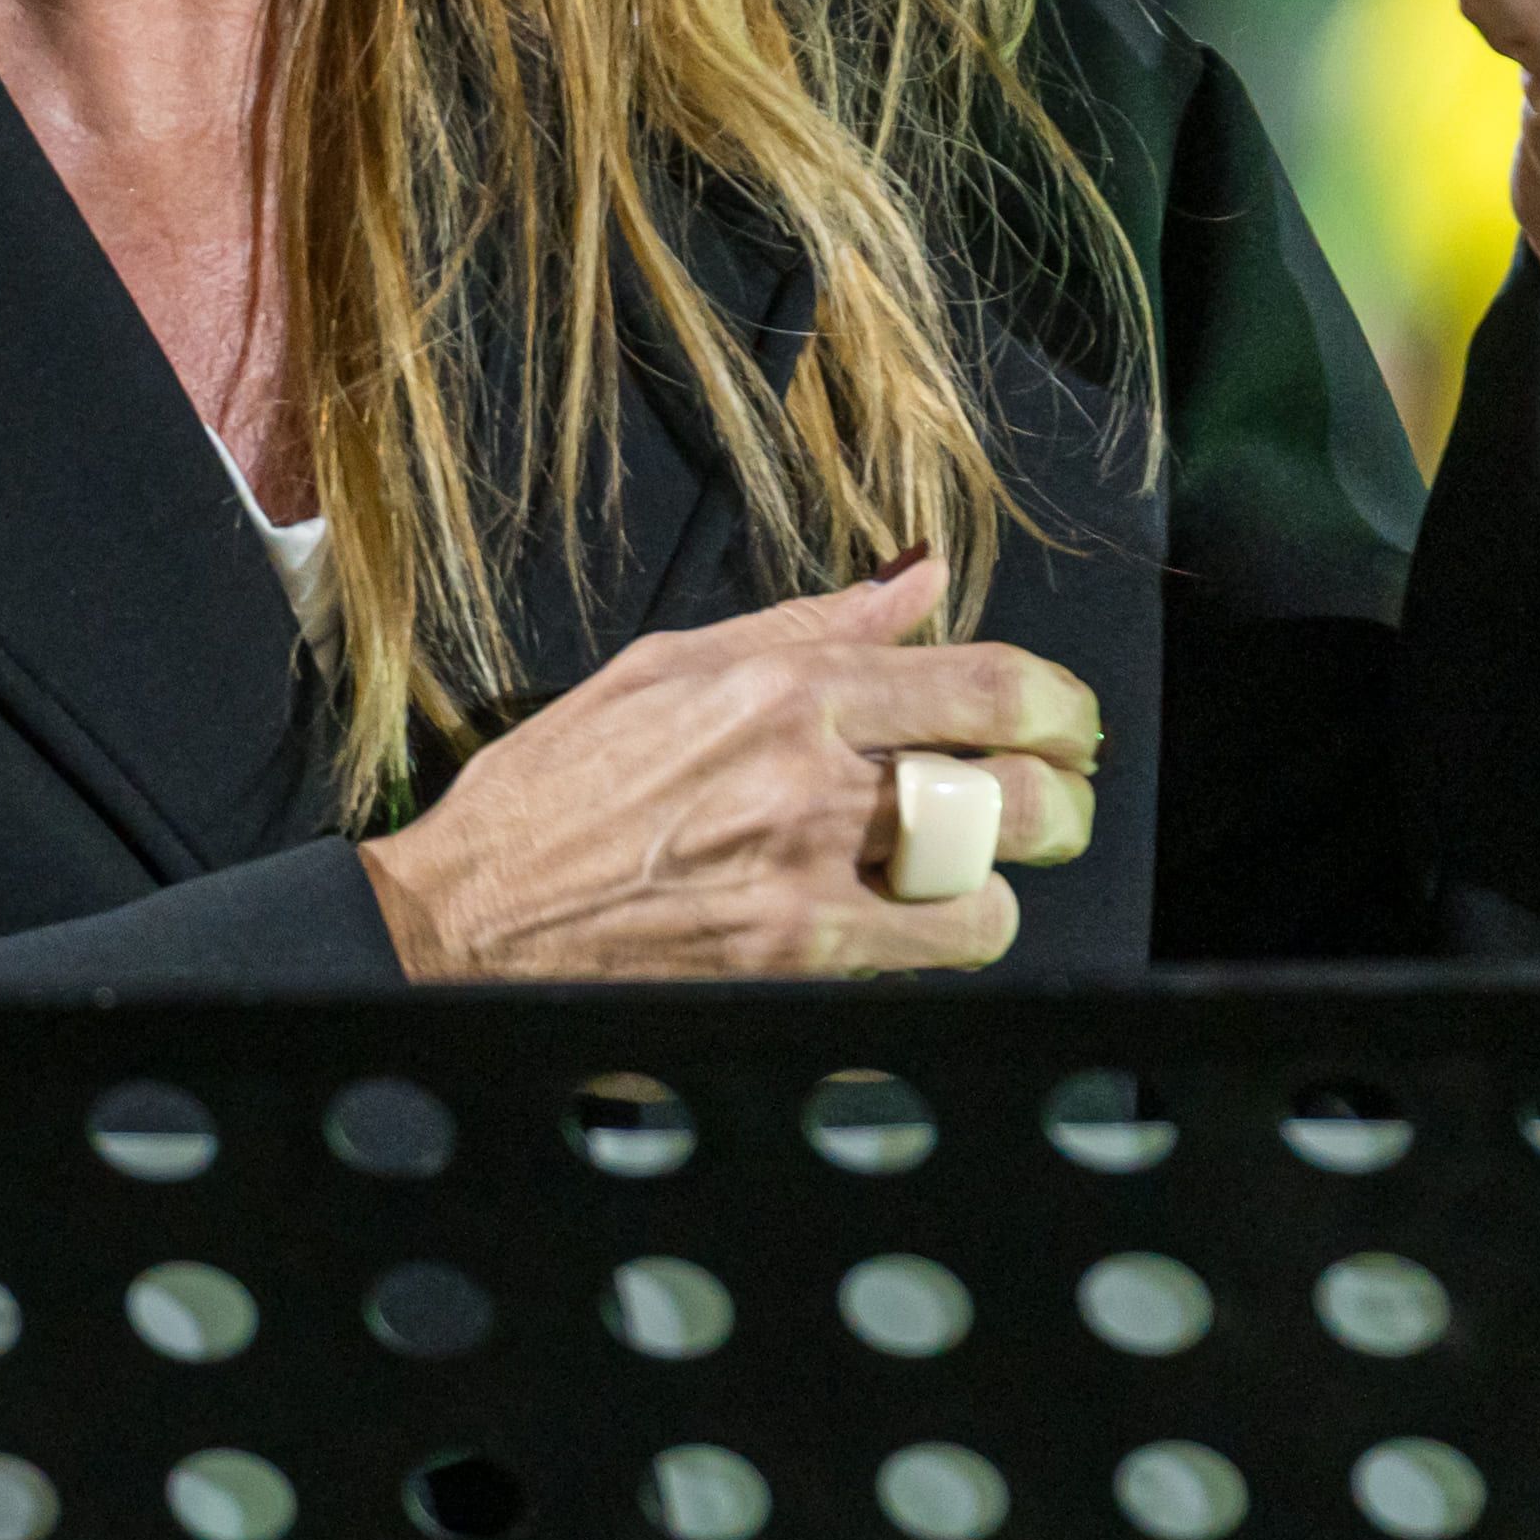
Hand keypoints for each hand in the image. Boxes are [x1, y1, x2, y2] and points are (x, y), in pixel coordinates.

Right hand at [360, 569, 1101, 979]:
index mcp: (783, 687)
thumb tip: (920, 580)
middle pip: (1016, 789)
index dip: (1060, 705)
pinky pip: (933, 954)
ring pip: (989, 882)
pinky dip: (947, 942)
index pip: (983, 682)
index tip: (1069, 721)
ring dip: (1002, 880)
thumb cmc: (557, 788)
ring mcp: (806, 874)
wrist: (470, 914)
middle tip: (1058, 803)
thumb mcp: (670, 666)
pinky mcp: (794, 959)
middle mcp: (808, 774)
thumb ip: (809, 625)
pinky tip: (915, 926)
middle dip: (1064, 800)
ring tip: (977, 873)